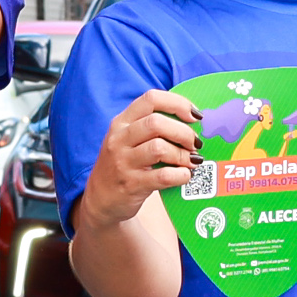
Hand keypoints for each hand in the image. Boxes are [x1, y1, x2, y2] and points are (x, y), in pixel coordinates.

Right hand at [79, 88, 202, 228]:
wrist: (101, 198)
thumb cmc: (124, 164)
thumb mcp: (129, 140)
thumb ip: (153, 127)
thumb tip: (193, 123)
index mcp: (122, 121)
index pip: (151, 99)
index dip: (178, 104)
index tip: (195, 116)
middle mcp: (119, 138)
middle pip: (157, 123)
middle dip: (184, 132)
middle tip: (195, 143)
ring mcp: (123, 162)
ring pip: (159, 148)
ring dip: (183, 155)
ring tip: (192, 161)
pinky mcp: (131, 184)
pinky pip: (163, 176)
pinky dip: (180, 175)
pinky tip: (184, 175)